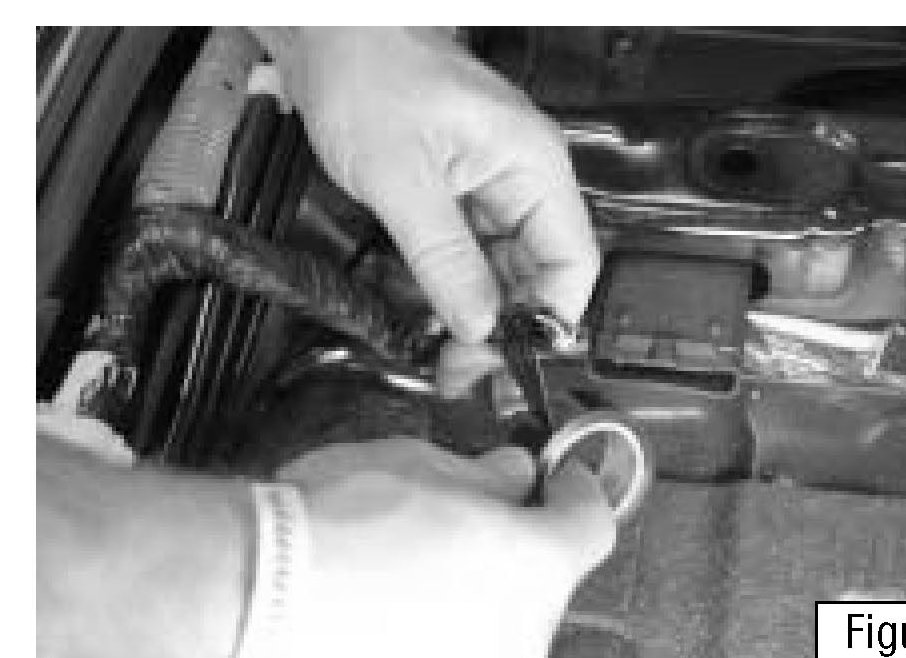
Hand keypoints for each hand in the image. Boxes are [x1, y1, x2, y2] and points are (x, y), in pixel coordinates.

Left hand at [259, 27, 600, 345]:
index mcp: (532, 167)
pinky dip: (454, 288)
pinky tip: (433, 315)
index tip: (501, 357)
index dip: (545, 320)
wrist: (325, 33)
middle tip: (461, 368)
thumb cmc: (366, 70)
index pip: (572, 263)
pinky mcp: (459, 191)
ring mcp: (492, 185)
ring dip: (478, 313)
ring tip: (445, 354)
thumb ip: (444, 258)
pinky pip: (472, 253)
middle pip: (540, 274)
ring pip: (505, 270)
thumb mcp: (401, 178)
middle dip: (506, 327)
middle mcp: (523, 178)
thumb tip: (478, 324)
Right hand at [276, 439, 615, 657]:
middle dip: (520, 537)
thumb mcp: (421, 465)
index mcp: (535, 567)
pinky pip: (453, 650)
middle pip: (545, 578)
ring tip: (414, 547)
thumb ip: (485, 474)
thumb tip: (511, 474)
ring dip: (476, 583)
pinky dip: (437, 622)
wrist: (253, 604)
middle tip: (478, 501)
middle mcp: (517, 634)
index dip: (578, 489)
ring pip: (497, 618)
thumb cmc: (335, 533)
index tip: (564, 475)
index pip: (591, 523)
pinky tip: (389, 594)